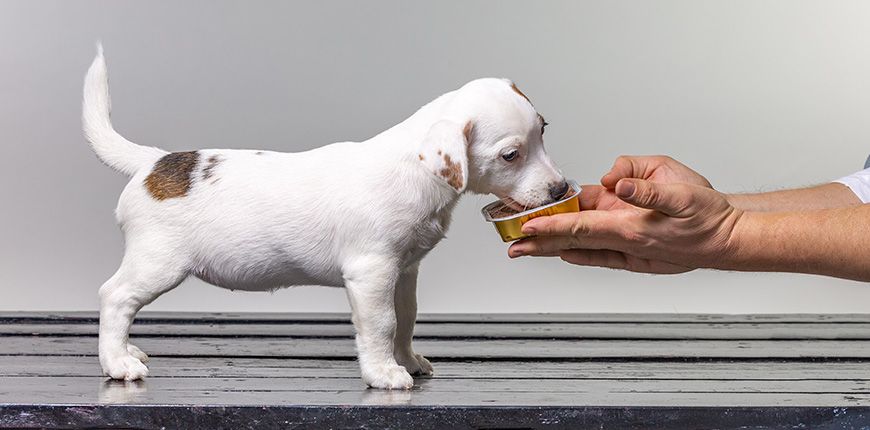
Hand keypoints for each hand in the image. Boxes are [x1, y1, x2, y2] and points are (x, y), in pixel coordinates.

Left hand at [508, 164, 742, 273]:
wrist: (729, 238)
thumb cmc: (706, 212)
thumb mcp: (680, 188)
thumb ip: (644, 185)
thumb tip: (615, 183)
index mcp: (631, 227)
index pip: (581, 227)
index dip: (552, 227)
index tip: (527, 227)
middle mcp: (625, 243)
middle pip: (573, 242)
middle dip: (540, 244)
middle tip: (511, 247)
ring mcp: (628, 251)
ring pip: (582, 248)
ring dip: (553, 247)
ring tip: (526, 248)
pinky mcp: (635, 253)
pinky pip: (598, 252)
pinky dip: (577, 250)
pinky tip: (562, 251)